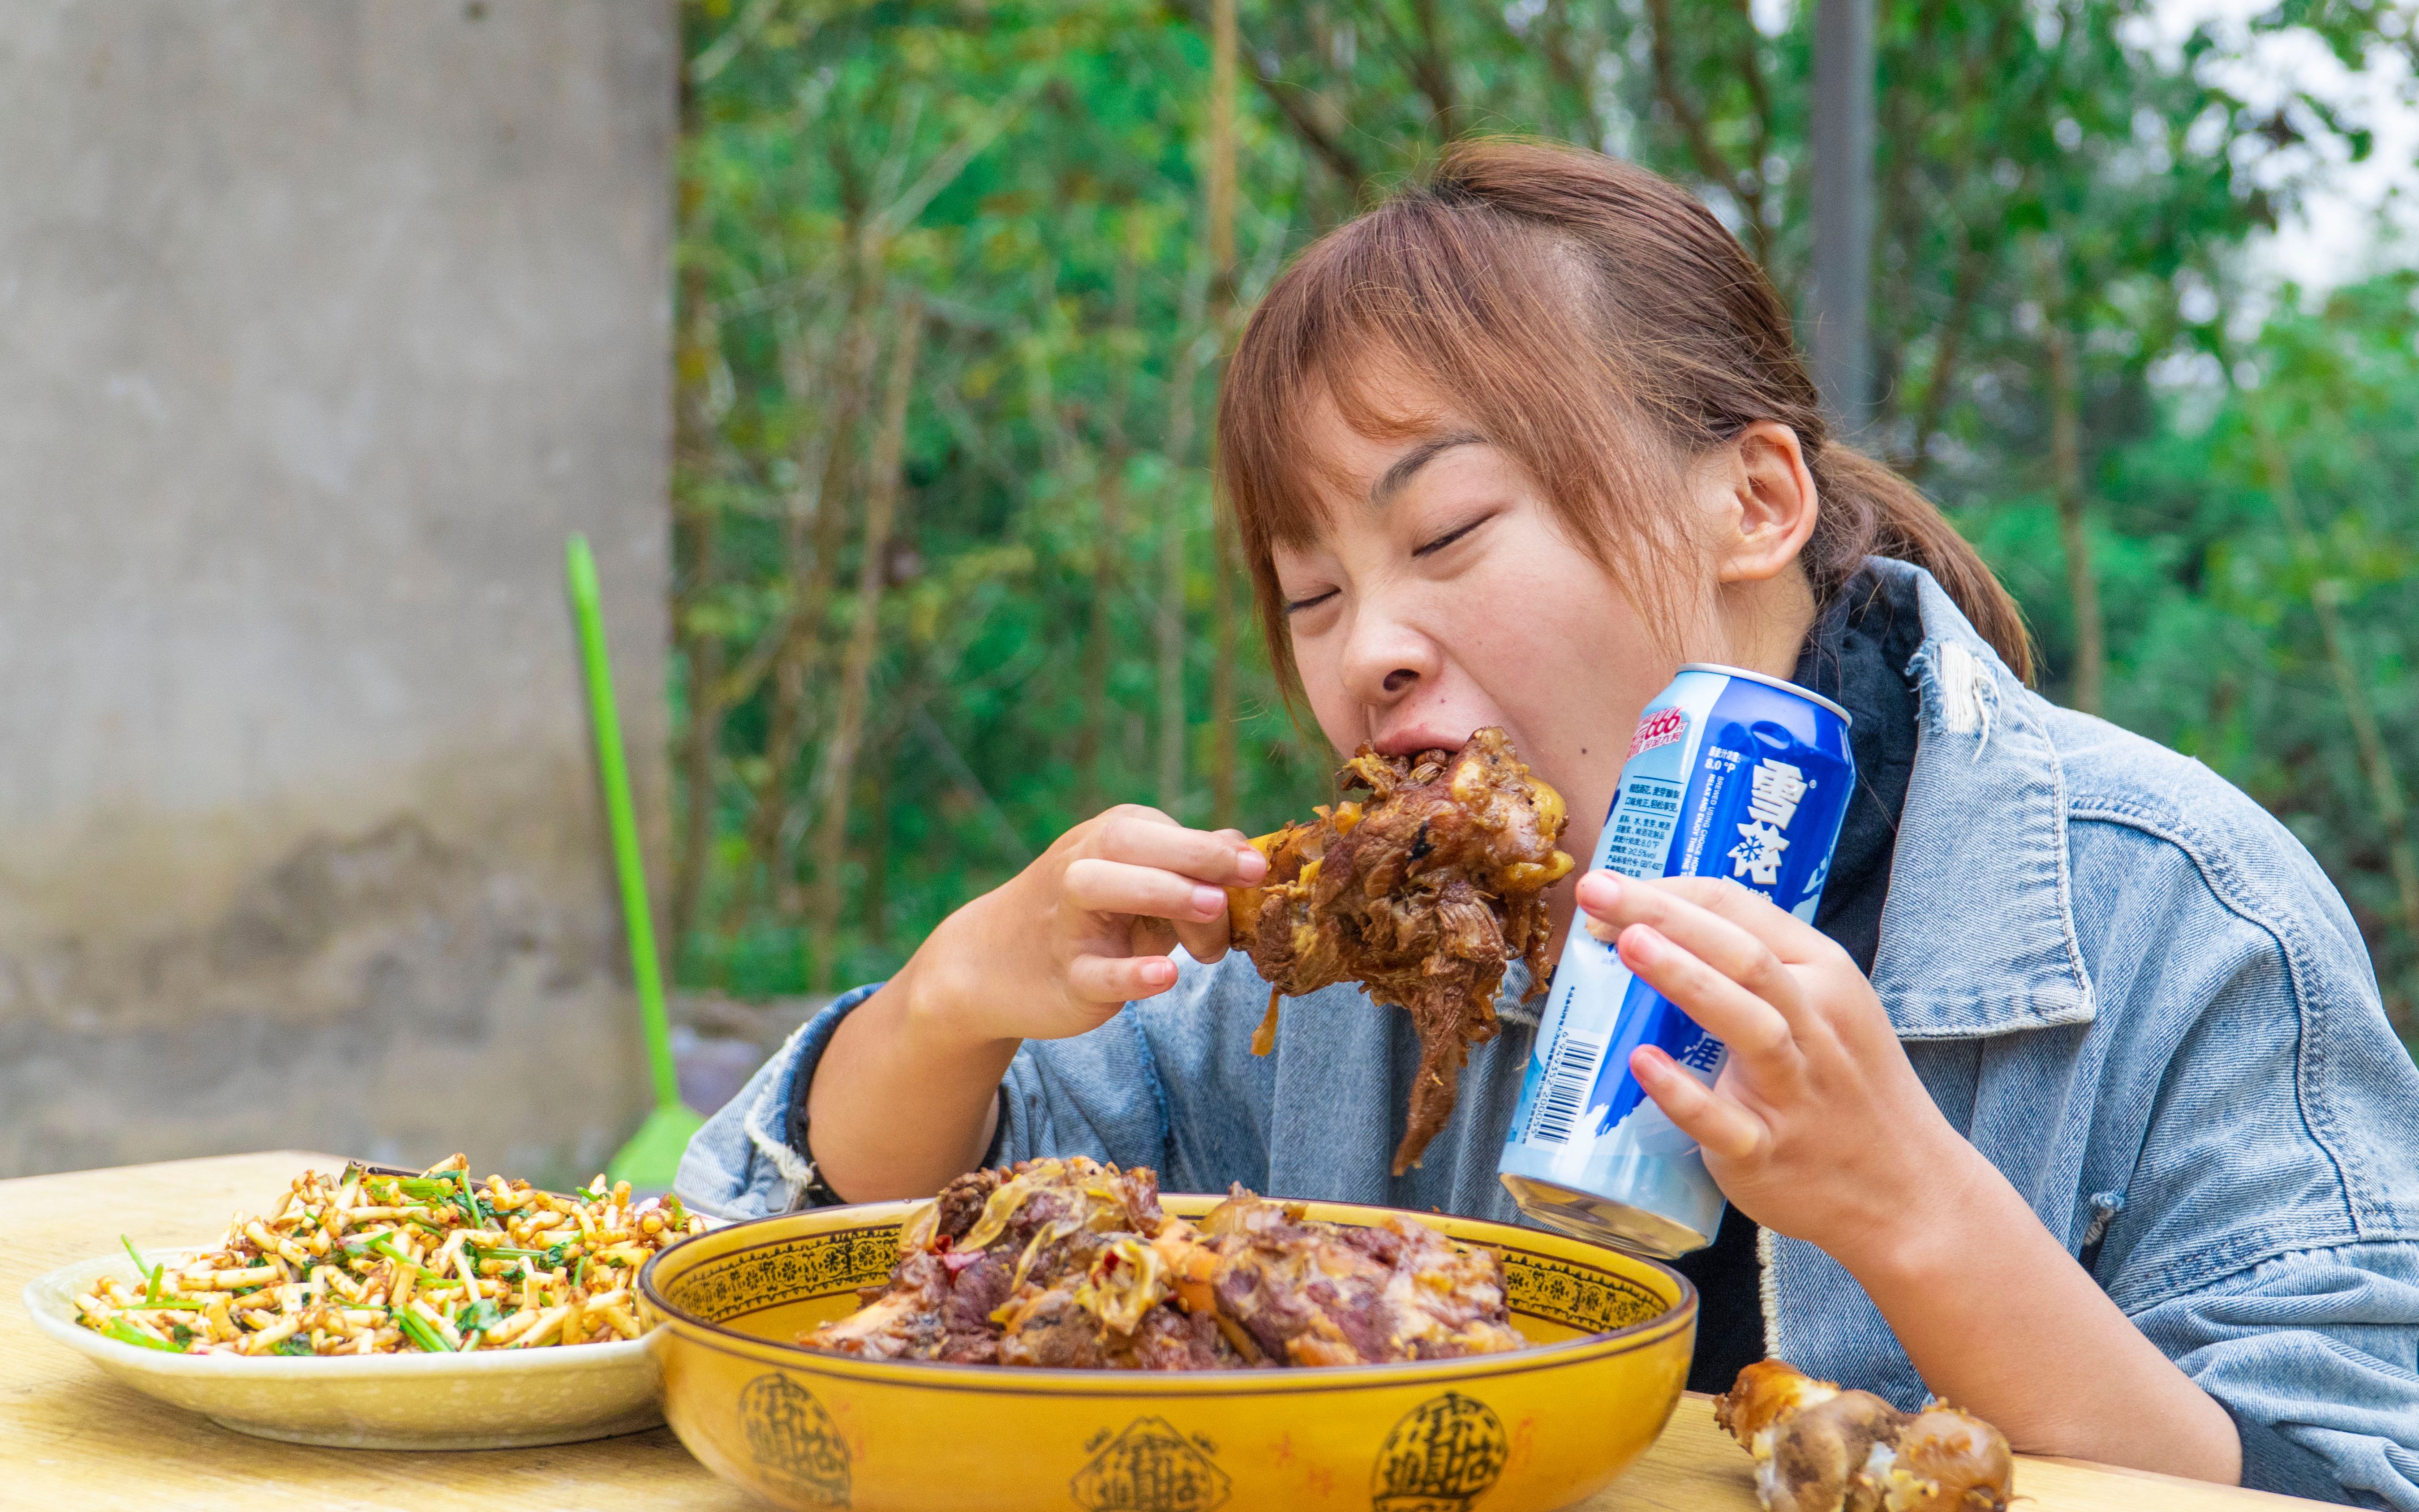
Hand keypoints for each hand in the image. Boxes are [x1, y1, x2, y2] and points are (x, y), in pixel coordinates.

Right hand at [921, 804, 1268, 1046]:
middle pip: (1132, 844)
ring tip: (1210, 908)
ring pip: (1101, 888)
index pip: (1165, 834)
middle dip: (1193, 854)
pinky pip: (1095, 971)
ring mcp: (1068, 920)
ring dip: (1159, 891)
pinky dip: (1130, 972)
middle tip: (1248, 878)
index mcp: (1111, 839)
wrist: (994, 964)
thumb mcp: (1141, 882)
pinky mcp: (1065, 974)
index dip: (1216, 848)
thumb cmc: (1092, 918)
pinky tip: (1165, 975)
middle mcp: (1083, 866)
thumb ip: (1192, 865)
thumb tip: (1247, 848)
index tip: (1258, 867)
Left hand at [1574, 870, 1991, 1263]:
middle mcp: (1815, 1025)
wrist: (1909, 1191)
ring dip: (1687, 980)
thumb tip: (1657, 928)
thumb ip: (1758, 969)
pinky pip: (1725, 1122)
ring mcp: (1794, 1091)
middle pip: (1742, 955)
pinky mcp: (1769, 1152)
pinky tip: (1642, 1062)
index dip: (1671, 892)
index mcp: (1824, 976)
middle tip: (1597, 891)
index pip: (1744, 912)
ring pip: (1748, 1024)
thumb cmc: (1847, 1086)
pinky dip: (1685, 1093)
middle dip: (1666, 915)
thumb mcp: (1828, 1007)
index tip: (1611, 886)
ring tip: (1628, 945)